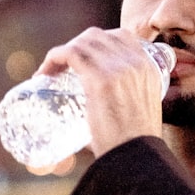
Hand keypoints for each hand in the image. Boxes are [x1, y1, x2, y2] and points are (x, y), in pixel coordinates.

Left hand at [37, 28, 163, 157]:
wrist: (137, 159)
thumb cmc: (135, 145)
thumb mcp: (142, 111)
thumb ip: (128, 101)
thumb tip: (101, 112)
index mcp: (149, 67)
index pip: (121, 37)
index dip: (97, 44)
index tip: (82, 60)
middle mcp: (136, 61)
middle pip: (98, 36)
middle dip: (77, 46)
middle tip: (63, 68)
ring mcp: (119, 68)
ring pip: (82, 42)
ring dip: (62, 53)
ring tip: (50, 72)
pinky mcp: (100, 79)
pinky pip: (70, 53)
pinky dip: (53, 58)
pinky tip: (45, 73)